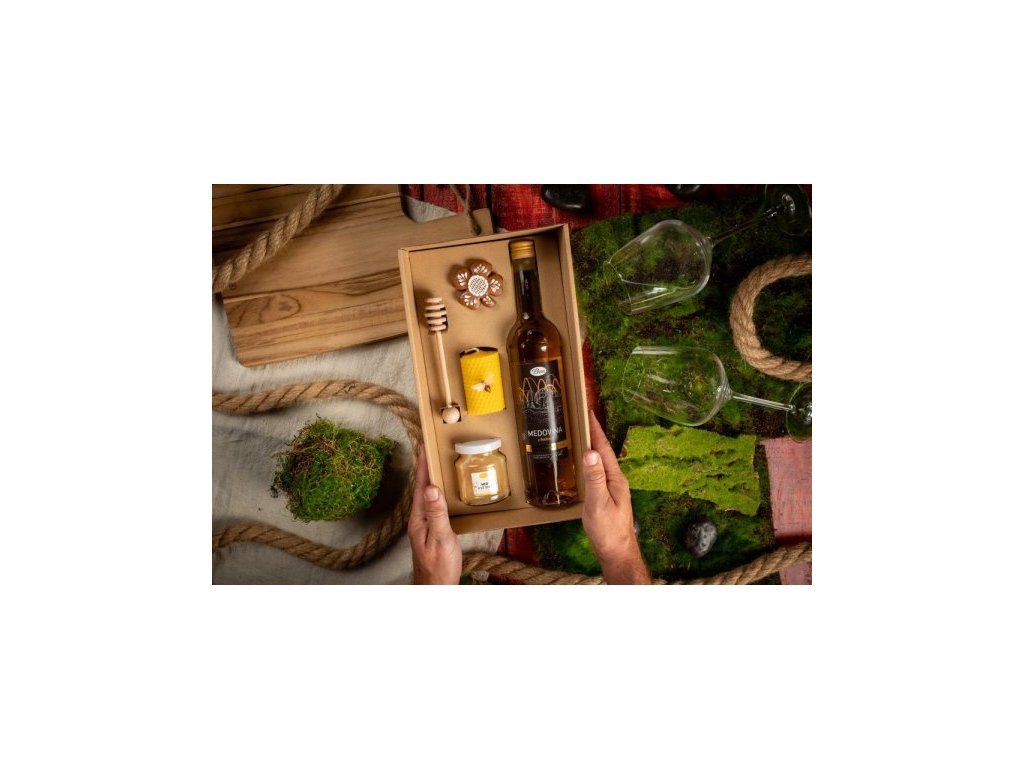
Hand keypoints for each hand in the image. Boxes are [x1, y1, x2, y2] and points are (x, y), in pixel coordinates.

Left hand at [408, 447, 461, 583]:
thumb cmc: (439, 567)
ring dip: (430, 479)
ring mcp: (423, 526)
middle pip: (422, 488)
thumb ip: (436, 513)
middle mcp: (418, 520)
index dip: (423, 465)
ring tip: (435, 464)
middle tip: (429, 448)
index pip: (421, 486)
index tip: (424, 446)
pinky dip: (436, 494)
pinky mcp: (430, 532)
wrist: (435, 589)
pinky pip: (432, 506)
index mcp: (419, 518)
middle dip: (425, 468)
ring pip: (427, 496)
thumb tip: (431, 487)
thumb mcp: (440, 538)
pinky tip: (441, 494)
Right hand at [581, 410, 650, 583]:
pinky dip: (590, 463)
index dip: (595, 430)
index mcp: (615, 478)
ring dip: (592, 447)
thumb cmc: (608, 530)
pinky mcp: (607, 498)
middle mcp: (615, 481)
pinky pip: (598, 473)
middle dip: (593, 434)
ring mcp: (612, 489)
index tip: (588, 412)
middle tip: (583, 418)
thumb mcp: (598, 503)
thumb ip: (594, 479)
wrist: (617, 552)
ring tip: (582, 435)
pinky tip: (585, 466)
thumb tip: (591, 452)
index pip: (604, 448)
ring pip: (601, 462)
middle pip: (603, 452)